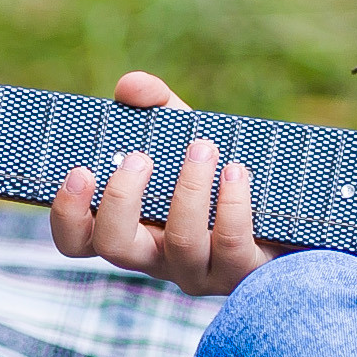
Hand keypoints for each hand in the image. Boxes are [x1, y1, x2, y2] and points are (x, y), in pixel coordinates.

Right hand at [47, 71, 281, 298]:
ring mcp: (200, 270)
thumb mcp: (185, 134)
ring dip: (189, 190)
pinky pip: (230, 243)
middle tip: (138, 158)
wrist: (288, 211)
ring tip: (202, 147)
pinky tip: (237, 170)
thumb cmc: (219, 174)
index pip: (78, 241)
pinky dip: (232, 203)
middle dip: (122, 200)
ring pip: (180, 244)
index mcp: (131, 228)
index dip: (68, 215)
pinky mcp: (242, 270)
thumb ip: (155, 106)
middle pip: (116, 248)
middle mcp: (158, 257)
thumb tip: (131, 86)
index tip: (80, 171)